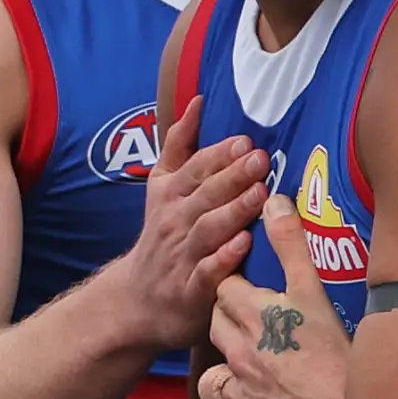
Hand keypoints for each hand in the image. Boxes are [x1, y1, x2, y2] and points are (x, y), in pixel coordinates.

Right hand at [108, 98, 267, 350]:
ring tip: (260, 194)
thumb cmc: (162, 233)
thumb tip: (198, 101)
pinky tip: (245, 244)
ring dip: (234, 211)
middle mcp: (174, 221)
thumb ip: (180, 145)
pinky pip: (209, 271)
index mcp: (170, 194)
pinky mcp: (191, 289)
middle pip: (205, 195)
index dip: (219, 155)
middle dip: (232, 176)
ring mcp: (182, 255)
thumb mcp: (162, 186)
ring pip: (208, 230)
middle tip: (260, 160)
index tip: (245, 140)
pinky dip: (225, 257)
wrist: (137, 297)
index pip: (195, 169)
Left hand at [200, 196, 350, 398]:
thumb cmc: (331, 351)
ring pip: (215, 371)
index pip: (222, 286)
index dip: (233, 279)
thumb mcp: (313, 290)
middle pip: (215, 324)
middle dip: (227, 316)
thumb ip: (291, 245)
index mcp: (250, 314)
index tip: (247, 278)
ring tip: (250, 358)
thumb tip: (273, 200)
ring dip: (228, 362)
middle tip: (251, 313)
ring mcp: (241, 388)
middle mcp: (238, 351)